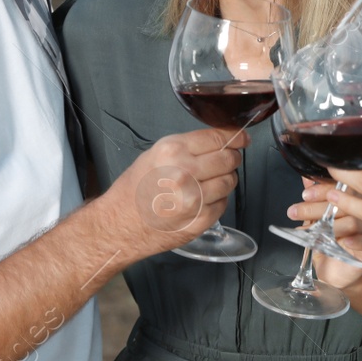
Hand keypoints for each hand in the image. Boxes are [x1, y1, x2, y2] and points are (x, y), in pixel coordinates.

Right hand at [95, 127, 245, 261]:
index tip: (242, 138)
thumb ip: (189, 146)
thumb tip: (221, 141)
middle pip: (228, 159)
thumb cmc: (135, 189)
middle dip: (231, 157)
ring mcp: (194, 199)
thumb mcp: (156, 154)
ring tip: (207, 182)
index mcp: (172, 151)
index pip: (218, 137)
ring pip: (229, 181)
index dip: (236, 136)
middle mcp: (184, 173)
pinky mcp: (200, 220)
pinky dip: (217, 200)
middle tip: (226, 160)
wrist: (119, 224)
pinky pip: (223, 203)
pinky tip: (201, 200)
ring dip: (225, 179)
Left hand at [288, 182, 361, 288]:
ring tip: (310, 232)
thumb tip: (306, 177)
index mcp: (356, 196)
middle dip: (318, 207)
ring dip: (330, 227)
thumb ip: (315, 198)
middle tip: (296, 212)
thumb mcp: (318, 218)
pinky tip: (344, 242)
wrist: (337, 270)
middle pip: (345, 203)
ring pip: (354, 222)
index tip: (305, 195)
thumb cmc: (329, 241)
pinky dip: (357, 241)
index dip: (323, 189)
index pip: (342, 187)